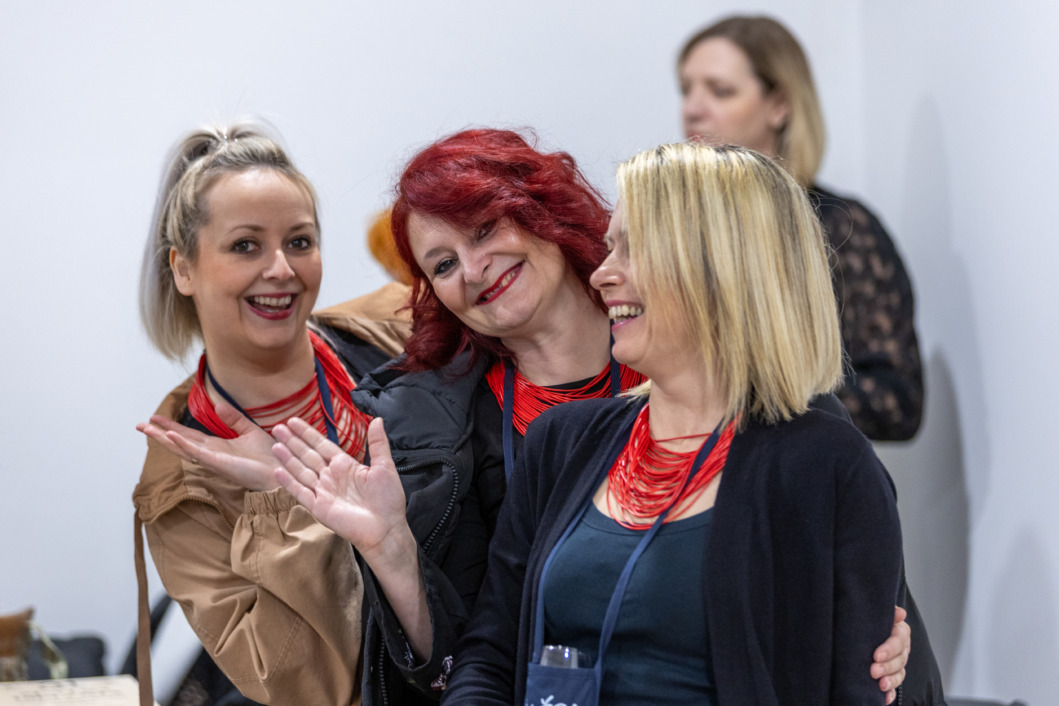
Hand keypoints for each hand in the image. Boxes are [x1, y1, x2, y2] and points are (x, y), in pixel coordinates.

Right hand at [136, 401, 279, 491]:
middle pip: (180, 442)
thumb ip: (234, 419)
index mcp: (217, 447)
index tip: (156, 418)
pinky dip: (184, 445)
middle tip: (140, 425)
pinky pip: (198, 453)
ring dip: (165, 439)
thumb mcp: (250, 431)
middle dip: (160, 434)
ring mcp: (213, 460)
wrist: (282, 470)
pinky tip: (171, 436)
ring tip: (147, 429)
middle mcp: (211, 454)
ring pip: (183, 448)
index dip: (172, 427)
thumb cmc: (269, 456)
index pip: (189, 436)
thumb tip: (218, 405)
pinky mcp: (219, 464)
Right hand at [273, 416, 410, 563]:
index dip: (308, 433)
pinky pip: (301, 492)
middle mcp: (331, 477)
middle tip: (278, 427)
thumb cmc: (388, 499)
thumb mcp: (384, 466)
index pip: (322, 445)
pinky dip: (289, 482)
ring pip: (301, 471)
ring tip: (275, 445)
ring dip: (288, 458)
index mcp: (345, 465)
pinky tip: (277, 471)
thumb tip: (377, 419)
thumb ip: (378, 443)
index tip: (294, 421)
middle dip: (293, 442)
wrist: (385, 528)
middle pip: (308, 455)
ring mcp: (323, 492)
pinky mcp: (319, 507)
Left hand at [871, 606, 909, 703]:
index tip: (876, 655)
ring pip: (899, 674)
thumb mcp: (876, 613)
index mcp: (900, 632)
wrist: (862, 630)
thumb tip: (901, 613)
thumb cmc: (870, 620)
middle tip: (873, 671)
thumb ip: (888, 612)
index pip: (898, 641)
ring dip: (891, 681)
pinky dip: (890, 694)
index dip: (889, 649)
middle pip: (900, 660)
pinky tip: (884, 698)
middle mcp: (902, 649)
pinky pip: (895, 688)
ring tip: (880, 686)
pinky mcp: (892, 676)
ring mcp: (898, 664)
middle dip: (887, 667)